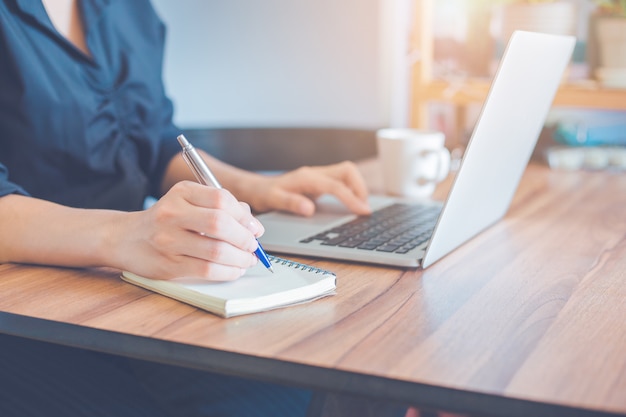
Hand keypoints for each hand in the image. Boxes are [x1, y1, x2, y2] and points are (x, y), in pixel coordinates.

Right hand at [115, 181, 262, 280]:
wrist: (125, 238)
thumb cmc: (166, 220)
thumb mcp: (188, 202)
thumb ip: (219, 206)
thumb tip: (251, 222)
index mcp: (182, 192)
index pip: (222, 199)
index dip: (245, 216)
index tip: (255, 228)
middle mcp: (172, 213)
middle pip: (220, 224)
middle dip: (244, 238)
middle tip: (253, 245)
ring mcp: (168, 240)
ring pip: (216, 250)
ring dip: (240, 258)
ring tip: (248, 259)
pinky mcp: (169, 265)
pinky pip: (207, 270)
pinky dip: (228, 271)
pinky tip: (234, 269)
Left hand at [243, 161, 371, 216]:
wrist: (257, 188)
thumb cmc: (264, 195)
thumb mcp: (273, 201)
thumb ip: (291, 203)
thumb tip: (309, 208)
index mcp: (306, 178)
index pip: (336, 186)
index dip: (352, 198)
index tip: (363, 211)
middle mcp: (315, 173)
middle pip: (347, 171)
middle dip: (360, 187)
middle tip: (364, 208)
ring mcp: (318, 176)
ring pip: (347, 173)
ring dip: (357, 187)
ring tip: (361, 207)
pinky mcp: (320, 181)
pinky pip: (341, 180)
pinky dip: (351, 190)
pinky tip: (352, 203)